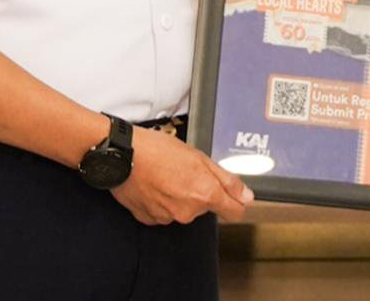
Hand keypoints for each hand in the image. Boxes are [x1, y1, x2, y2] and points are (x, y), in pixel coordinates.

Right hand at [111, 126, 253, 225]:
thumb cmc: (158, 150)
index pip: (234, 212)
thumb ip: (227, 180)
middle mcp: (188, 212)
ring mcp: (168, 217)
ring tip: (167, 174)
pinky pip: (165, 212)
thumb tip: (246, 196)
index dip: (236, 202)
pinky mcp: (150, 219)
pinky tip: (156, 183)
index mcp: (204, 194)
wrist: (123, 155)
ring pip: (184, 209)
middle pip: (205, 207)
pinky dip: (163, 201)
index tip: (234, 196)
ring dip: (180, 195)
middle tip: (186, 170)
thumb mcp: (199, 156)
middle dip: (200, 191)